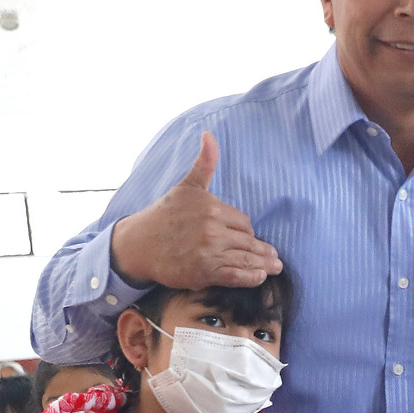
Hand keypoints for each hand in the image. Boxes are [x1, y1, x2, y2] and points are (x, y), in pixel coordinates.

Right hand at [107, 132, 282, 290]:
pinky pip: (236, 275)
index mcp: (211, 208)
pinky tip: (260, 276)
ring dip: (264, 265)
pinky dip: (251, 277)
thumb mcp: (187, 186)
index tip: (247, 238)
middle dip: (261, 250)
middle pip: (248, 241)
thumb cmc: (164, 214)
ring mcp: (209, 252)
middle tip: (274, 258)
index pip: (244, 223)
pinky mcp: (204, 272)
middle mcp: (212, 229)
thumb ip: (204, 163)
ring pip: (245, 258)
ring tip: (273, 267)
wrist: (139, 244)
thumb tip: (209, 135)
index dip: (247, 231)